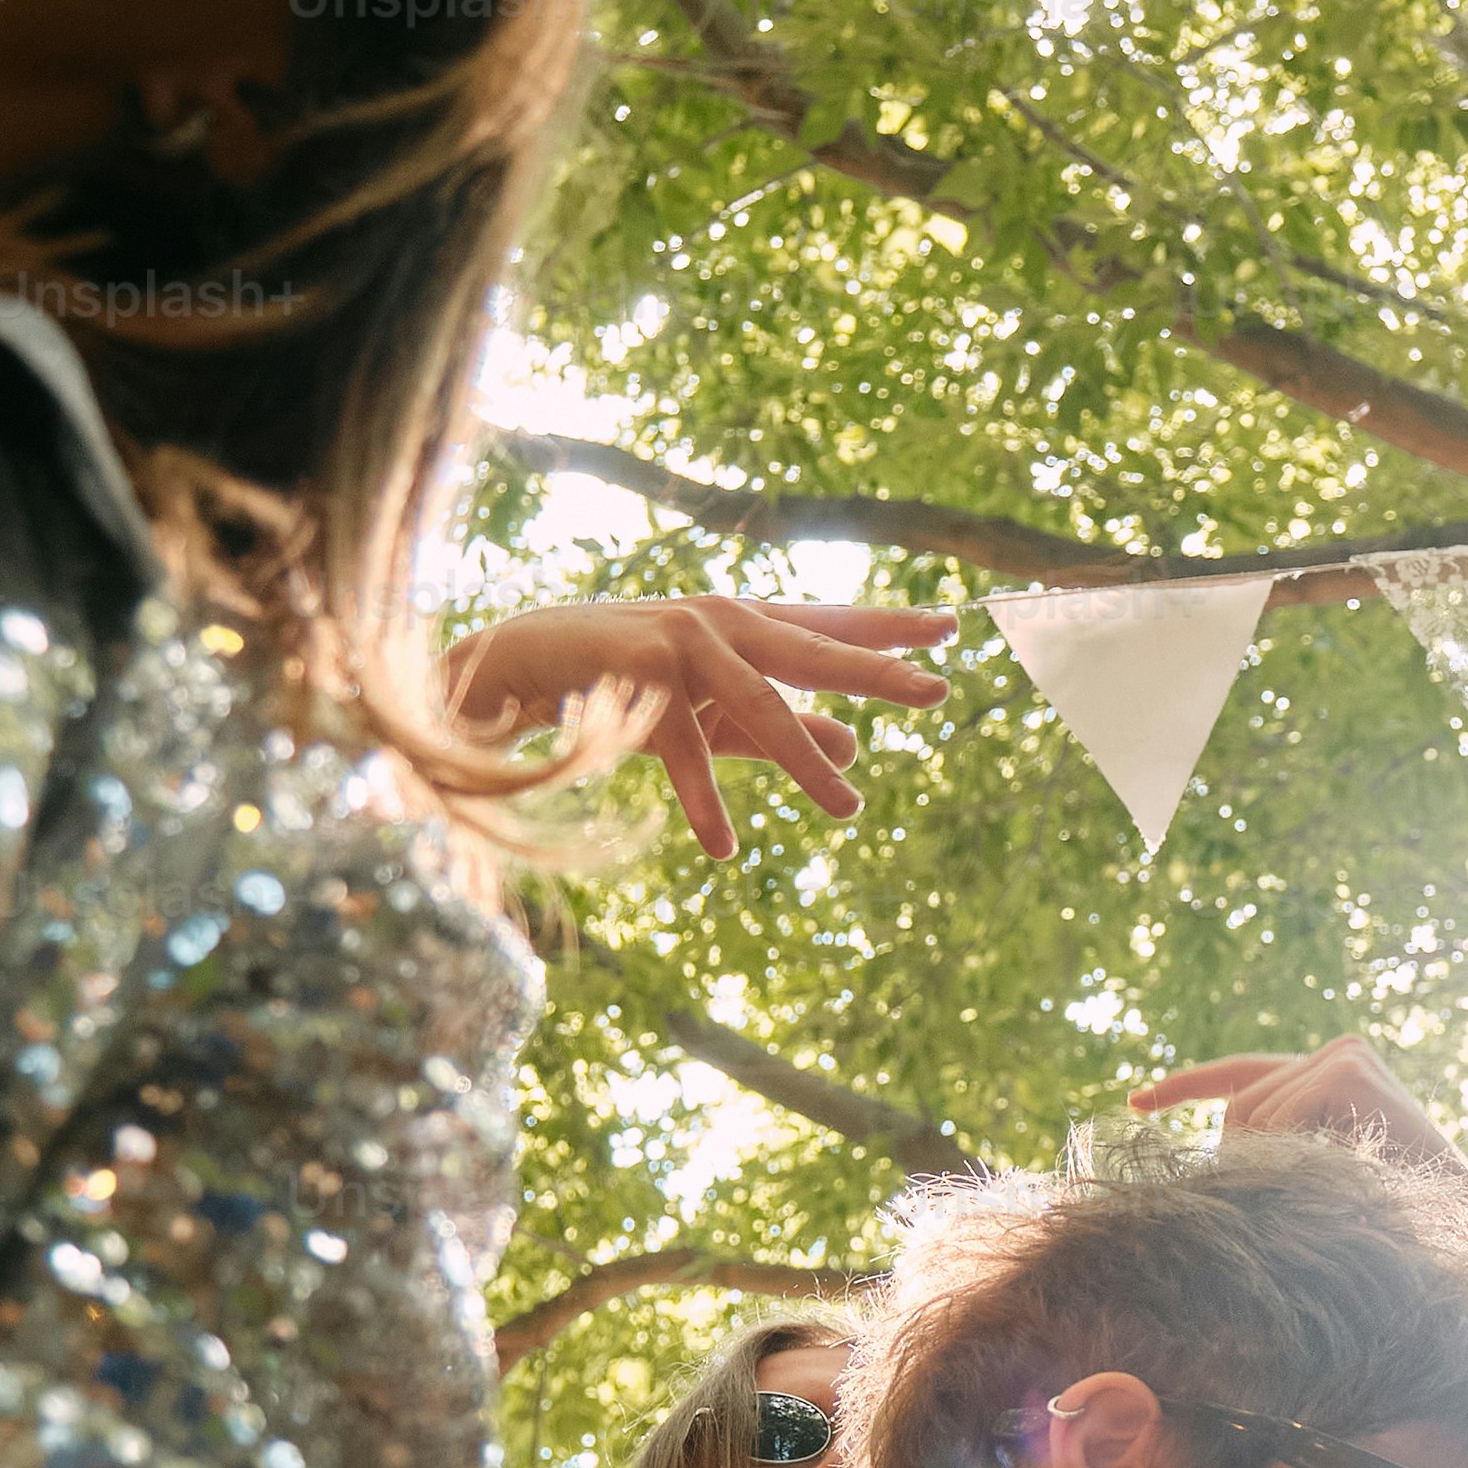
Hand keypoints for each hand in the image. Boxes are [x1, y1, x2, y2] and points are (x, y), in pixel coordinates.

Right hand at [444, 592, 954, 861]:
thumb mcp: (716, 711)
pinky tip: (725, 846)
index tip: (948, 630)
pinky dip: (704, 800)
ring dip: (802, 762)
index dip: (885, 628)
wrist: (519, 666)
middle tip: (936, 691)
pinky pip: (684, 747)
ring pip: (758, 704)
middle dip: (874, 670)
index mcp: (742, 623)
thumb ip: (783, 727)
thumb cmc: (625, 684)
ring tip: (848, 810)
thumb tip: (856, 748)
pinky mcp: (639, 673)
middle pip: (811, 648)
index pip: (827, 623)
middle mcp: (719, 620)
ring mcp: (680, 641)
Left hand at [1136, 1033, 1467, 1252]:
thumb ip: (1272, 1167)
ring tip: (1327, 1201)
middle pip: (1239, 1105)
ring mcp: (1345, 1055)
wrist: (1462, 1240)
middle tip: (1280, 1211)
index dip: (1186, 1087)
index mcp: (1331, 1081)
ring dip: (1273, 1170)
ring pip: (1251, 1115)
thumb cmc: (1391, 1230)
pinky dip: (1290, 1156)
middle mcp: (1339, 1055)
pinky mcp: (1349, 1068)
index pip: (1243, 1076)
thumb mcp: (1316, 1191)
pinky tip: (1336, 1177)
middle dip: (1240, 1161)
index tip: (1136, 1105)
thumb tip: (1201, 1175)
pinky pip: (1277, 1117)